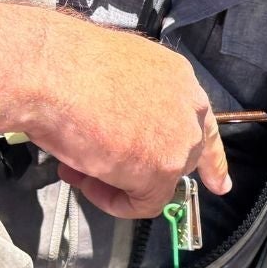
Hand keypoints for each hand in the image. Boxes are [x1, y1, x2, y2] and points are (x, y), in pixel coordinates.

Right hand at [0, 0, 229, 218]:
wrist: (47, 70)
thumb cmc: (61, 64)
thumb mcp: (108, 78)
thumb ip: (126, 107)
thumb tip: (113, 134)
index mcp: (176, 77)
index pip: (202, 122)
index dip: (209, 158)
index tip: (218, 184)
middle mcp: (186, 107)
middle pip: (178, 156)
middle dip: (136, 170)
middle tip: (92, 169)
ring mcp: (179, 139)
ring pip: (159, 181)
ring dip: (118, 183)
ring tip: (77, 169)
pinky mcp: (162, 169)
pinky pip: (144, 203)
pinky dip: (115, 202)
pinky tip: (88, 183)